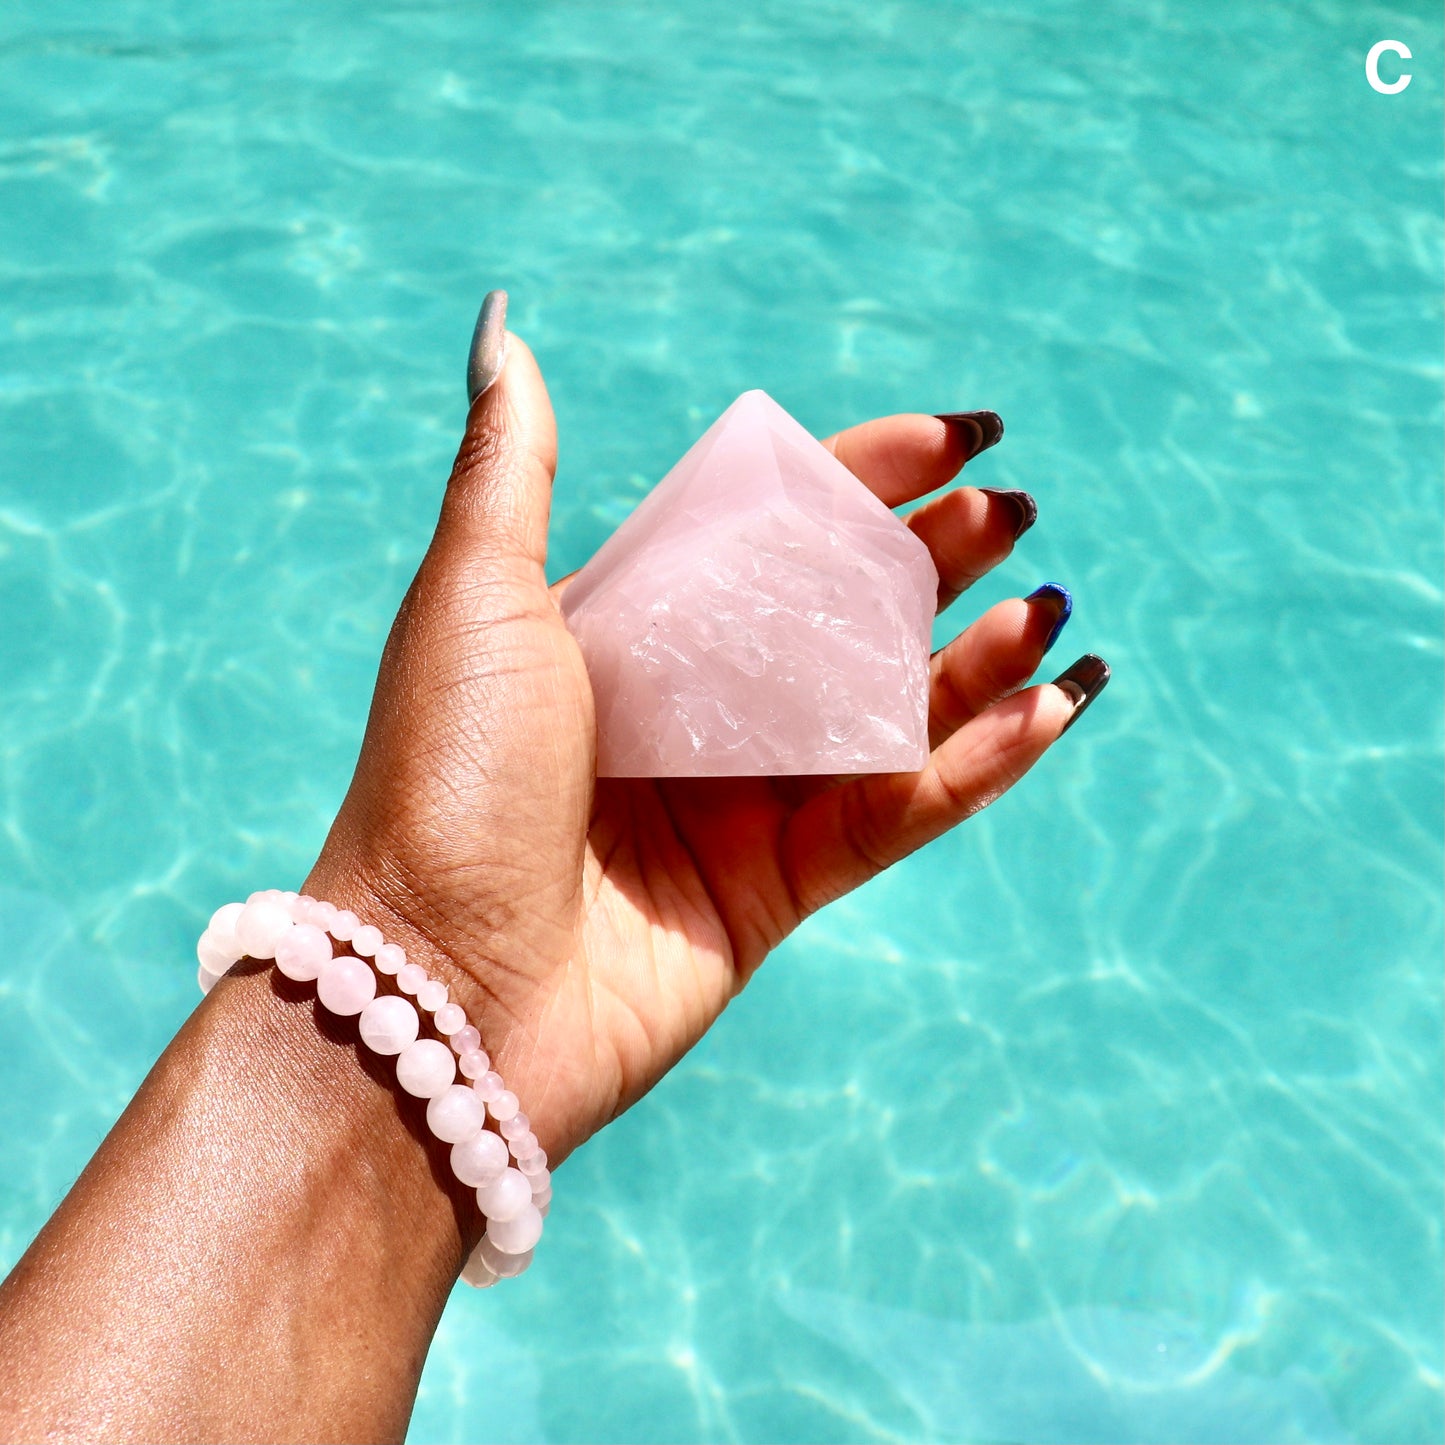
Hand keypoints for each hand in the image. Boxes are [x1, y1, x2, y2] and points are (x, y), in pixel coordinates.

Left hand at [305, 330, 1106, 1169]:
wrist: (437, 981)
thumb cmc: (444, 775)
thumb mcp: (476, 597)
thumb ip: (512, 465)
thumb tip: (504, 329)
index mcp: (635, 628)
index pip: (771, 529)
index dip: (866, 477)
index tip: (956, 435)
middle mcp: (696, 708)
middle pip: (846, 614)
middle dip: (935, 558)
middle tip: (1011, 514)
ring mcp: (744, 801)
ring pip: (892, 712)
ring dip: (978, 658)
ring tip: (1048, 605)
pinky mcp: (780, 888)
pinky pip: (903, 813)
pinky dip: (979, 763)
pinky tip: (1049, 707)